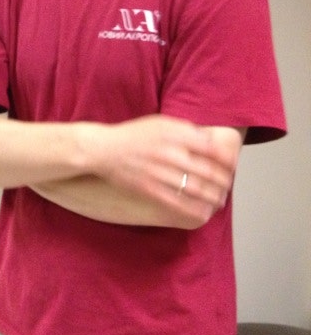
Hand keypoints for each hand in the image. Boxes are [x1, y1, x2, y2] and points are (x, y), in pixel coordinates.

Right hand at [93, 115, 240, 223]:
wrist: (102, 149)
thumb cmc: (133, 135)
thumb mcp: (159, 122)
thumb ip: (185, 130)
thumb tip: (210, 141)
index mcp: (174, 134)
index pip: (212, 150)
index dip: (227, 162)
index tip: (231, 168)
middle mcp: (168, 153)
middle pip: (208, 171)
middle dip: (224, 183)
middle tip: (228, 187)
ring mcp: (158, 172)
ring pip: (196, 189)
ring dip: (213, 198)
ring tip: (219, 201)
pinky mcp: (148, 188)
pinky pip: (178, 202)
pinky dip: (194, 209)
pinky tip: (203, 212)